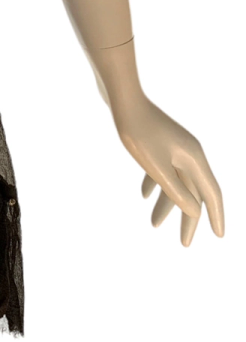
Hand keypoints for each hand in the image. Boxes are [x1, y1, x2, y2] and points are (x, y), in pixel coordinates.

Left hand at [110, 93, 223, 246]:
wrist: (121, 98)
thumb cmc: (137, 131)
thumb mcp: (156, 166)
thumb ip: (176, 190)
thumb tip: (194, 211)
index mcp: (194, 158)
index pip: (211, 193)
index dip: (216, 216)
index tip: (219, 236)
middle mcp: (188, 152)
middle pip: (194, 191)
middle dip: (189, 218)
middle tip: (184, 244)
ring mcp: (173, 146)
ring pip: (176, 181)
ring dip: (167, 203)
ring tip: (154, 225)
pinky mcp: (157, 141)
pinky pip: (162, 169)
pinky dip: (156, 184)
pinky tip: (144, 195)